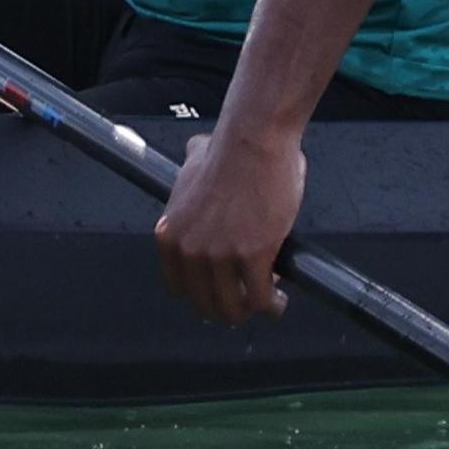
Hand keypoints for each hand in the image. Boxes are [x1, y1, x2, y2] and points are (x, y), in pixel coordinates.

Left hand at [155, 126, 303, 324]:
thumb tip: (194, 155)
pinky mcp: (253, 255)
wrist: (254, 138)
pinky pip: (261, 296)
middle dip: (227, 307)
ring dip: (250, 310)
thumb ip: (188, 179)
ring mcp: (220, 255)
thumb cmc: (230, 148)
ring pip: (233, 307)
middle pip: (205, 303)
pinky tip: (278, 300)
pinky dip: (272, 304)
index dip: (202, 293)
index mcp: (170, 235)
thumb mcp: (192, 169)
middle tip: (243, 300)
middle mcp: (189, 251)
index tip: (217, 290)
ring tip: (265, 303)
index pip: (179, 287)